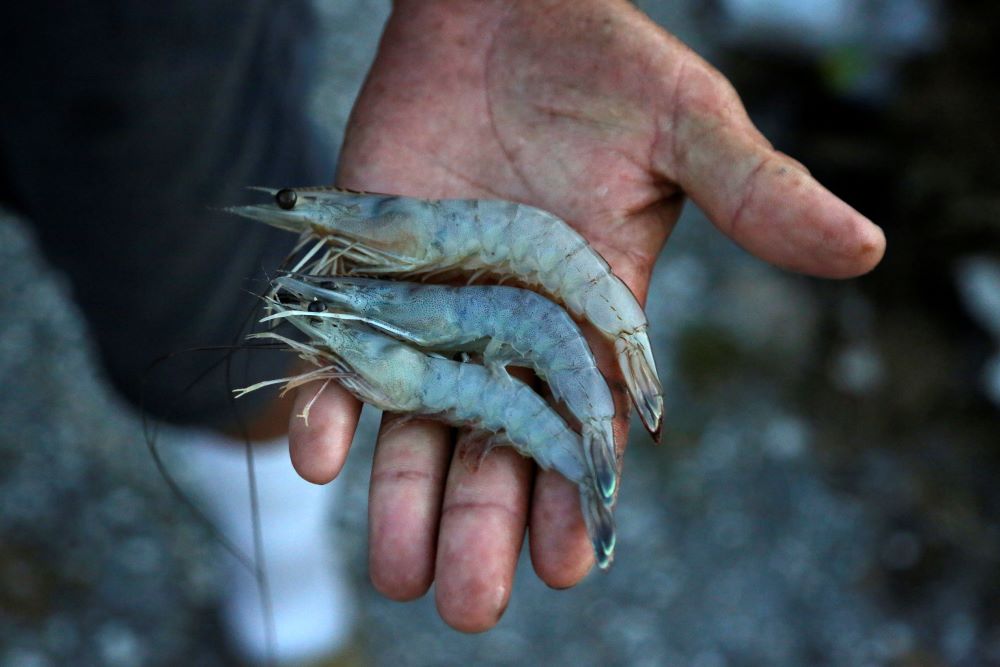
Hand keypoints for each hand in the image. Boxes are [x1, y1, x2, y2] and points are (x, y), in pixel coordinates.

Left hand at [285, 0, 884, 631]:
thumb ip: (755, 196)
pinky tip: (320, 452)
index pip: (584, 428)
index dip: (575, 497)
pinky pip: (342, 354)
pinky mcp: (368, 274)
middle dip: (482, 526)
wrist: (500, 12)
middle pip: (494, 449)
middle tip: (469, 602)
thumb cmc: (603, 68)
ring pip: (416, 424)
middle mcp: (508, 333)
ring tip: (401, 570)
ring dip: (404, 499)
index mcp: (590, 321)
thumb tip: (865, 247)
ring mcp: (434, 309)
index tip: (563, 564)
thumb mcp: (686, 129)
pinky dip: (328, 402)